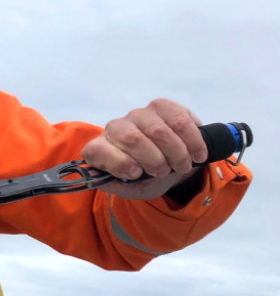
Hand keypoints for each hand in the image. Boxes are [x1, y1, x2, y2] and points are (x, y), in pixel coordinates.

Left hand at [81, 98, 206, 199]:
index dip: (118, 163)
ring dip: (177, 153)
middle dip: (154, 160)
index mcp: (100, 148)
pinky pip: (179, 120)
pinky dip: (192, 140)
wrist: (168, 165)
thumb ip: (114, 185)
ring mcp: (138, 114)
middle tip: (165, 172)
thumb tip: (99, 178)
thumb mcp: (130, 188)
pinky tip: (197, 154)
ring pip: (158, 130)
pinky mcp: (161, 106)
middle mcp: (115, 127)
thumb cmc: (143, 177)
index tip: (137, 173)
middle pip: (131, 139)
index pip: (97, 150)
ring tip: (182, 166)